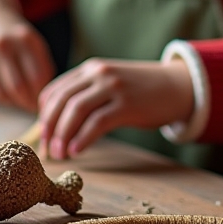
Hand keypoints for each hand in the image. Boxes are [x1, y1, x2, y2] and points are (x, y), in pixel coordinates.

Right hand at [0, 0, 53, 110]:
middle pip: (17, 88)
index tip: (42, 102)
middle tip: (29, 107)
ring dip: (10, 102)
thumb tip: (43, 105)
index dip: (40, 95)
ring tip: (16, 97)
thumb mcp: (35, 47)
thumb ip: (43, 72)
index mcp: (24, 39)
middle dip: (25, 103)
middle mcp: (1, 45)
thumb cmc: (17, 42)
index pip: (36, 77)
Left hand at [39, 58, 193, 157]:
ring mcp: (114, 87)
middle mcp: (99, 73)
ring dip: (63, 134)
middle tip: (47, 150)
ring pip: (76, 110)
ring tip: (60, 154)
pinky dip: (83, 138)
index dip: (44, 116)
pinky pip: (97, 122)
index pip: (54, 90)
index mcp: (91, 69)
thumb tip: (60, 124)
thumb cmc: (142, 91)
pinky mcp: (128, 104)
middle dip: (49, 128)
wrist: (178, 86)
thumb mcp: (111, 84)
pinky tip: (77, 151)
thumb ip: (88, 95)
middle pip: (61, 100)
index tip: (44, 137)